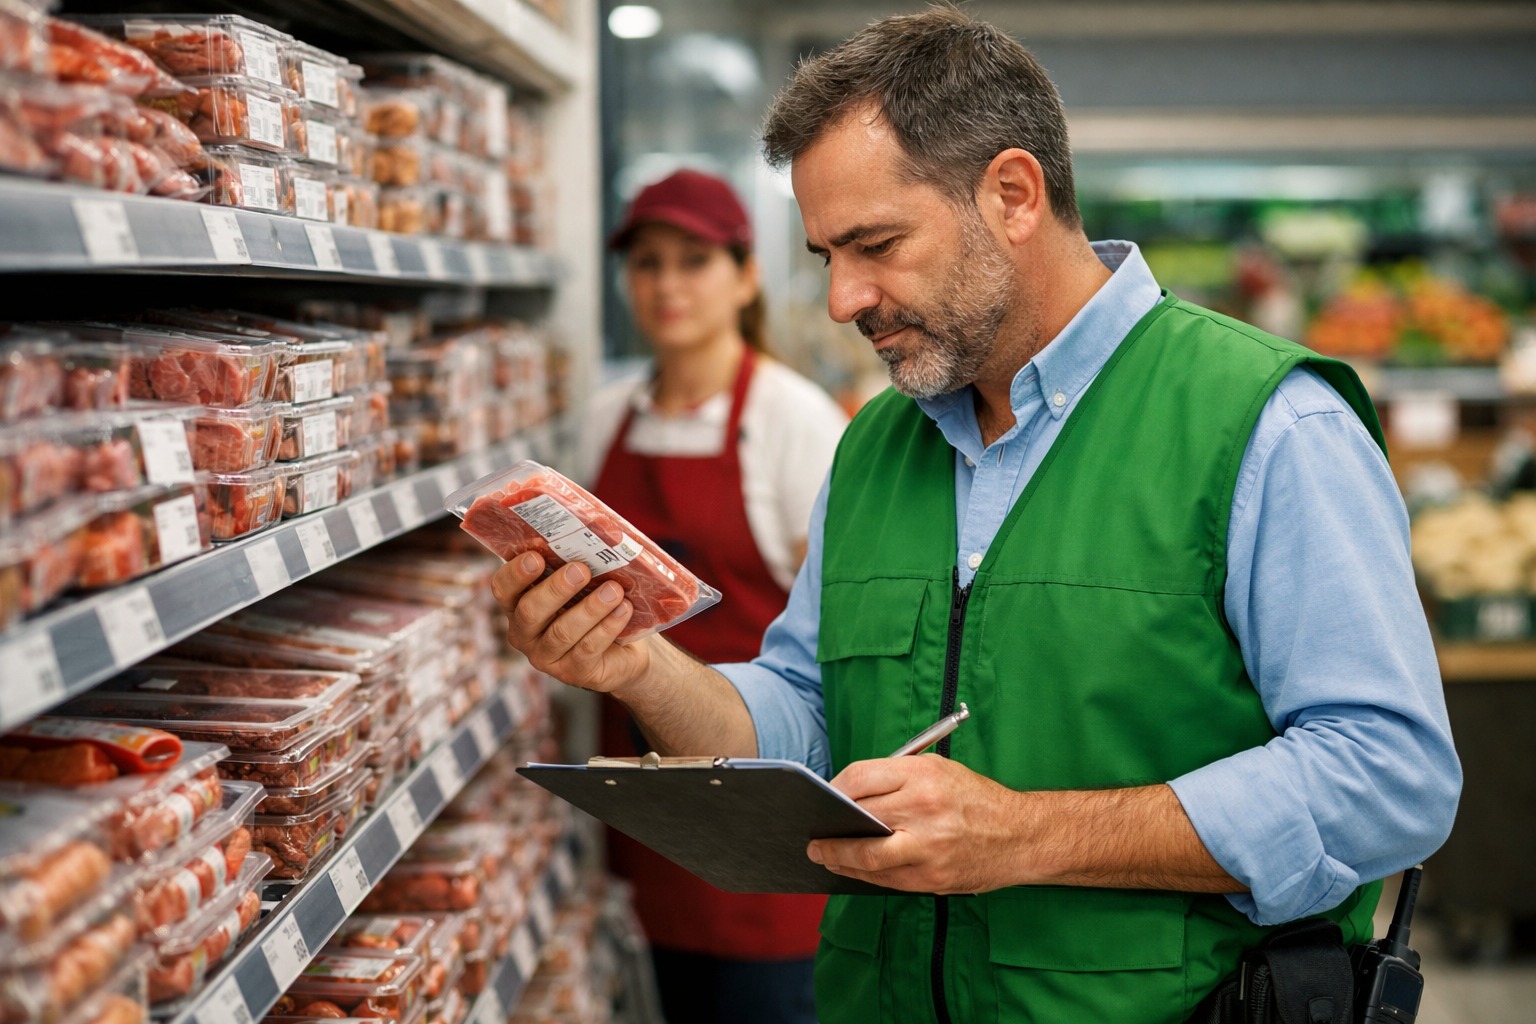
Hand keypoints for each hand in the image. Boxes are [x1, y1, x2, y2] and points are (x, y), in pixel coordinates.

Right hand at [491, 552, 650, 693]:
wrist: (625, 649)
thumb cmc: (596, 604)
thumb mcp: (582, 584)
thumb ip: (574, 563)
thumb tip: (590, 533)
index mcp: (518, 604)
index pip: (502, 589)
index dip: (515, 574)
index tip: (536, 556)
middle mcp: (525, 633)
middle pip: (530, 611)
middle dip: (556, 589)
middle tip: (580, 569)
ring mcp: (546, 657)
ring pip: (562, 632)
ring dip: (590, 608)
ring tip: (614, 590)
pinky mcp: (574, 673)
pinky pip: (587, 649)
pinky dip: (607, 627)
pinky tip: (623, 610)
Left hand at [807, 755, 1028, 894]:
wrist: (1022, 835)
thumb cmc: (976, 799)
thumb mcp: (939, 770)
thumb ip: (896, 778)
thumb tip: (847, 792)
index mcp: (923, 775)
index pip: (859, 778)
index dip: (834, 789)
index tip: (822, 796)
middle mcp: (923, 809)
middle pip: (857, 817)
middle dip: (829, 826)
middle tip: (812, 832)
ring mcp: (927, 847)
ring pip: (865, 856)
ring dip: (836, 857)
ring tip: (821, 853)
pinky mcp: (931, 878)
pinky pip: (884, 878)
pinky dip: (862, 874)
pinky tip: (849, 868)